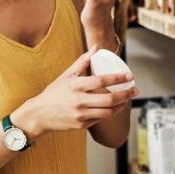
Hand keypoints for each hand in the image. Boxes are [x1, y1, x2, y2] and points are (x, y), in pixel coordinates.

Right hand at [11, 46, 136, 138]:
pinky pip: (100, 119)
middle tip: (135, 90)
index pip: (101, 81)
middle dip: (126, 94)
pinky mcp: (82, 125)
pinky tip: (114, 107)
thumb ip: (82, 62)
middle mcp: (79, 101)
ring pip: (108, 112)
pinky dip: (109, 112)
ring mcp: (81, 115)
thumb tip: (95, 48)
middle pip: (109, 99)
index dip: (118, 78)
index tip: (129, 76)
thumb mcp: (66, 76)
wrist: (39, 115)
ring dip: (120, 105)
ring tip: (126, 99)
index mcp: (75, 86)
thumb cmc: (53, 93)